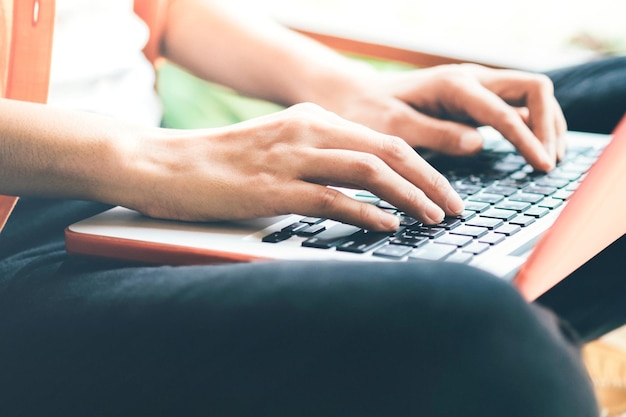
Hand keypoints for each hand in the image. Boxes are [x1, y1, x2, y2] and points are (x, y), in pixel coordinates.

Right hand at [130, 103, 463, 230]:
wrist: (163, 164)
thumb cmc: (221, 163)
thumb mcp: (279, 148)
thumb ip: (319, 158)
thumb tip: (360, 188)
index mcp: (313, 118)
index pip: (385, 138)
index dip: (422, 165)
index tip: (444, 190)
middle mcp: (308, 130)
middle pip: (388, 150)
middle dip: (430, 179)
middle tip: (455, 206)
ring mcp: (290, 158)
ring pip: (369, 170)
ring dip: (409, 196)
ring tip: (435, 217)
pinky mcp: (272, 188)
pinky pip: (332, 199)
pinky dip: (366, 213)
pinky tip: (388, 227)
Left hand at [318, 63, 566, 171]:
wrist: (354, 97)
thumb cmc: (368, 113)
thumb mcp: (394, 128)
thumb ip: (436, 134)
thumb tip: (478, 144)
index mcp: (452, 85)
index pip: (503, 111)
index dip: (527, 139)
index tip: (542, 166)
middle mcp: (469, 79)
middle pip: (532, 89)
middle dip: (549, 124)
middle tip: (549, 162)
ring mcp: (474, 87)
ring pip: (529, 95)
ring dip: (546, 123)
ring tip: (548, 159)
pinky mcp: (472, 99)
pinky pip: (513, 106)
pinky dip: (529, 125)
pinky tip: (531, 149)